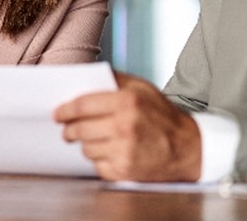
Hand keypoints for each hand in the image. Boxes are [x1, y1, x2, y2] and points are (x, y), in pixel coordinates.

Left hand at [53, 71, 201, 181]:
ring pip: (85, 148)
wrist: (188, 148)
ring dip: (86, 143)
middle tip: (68, 129)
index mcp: (127, 102)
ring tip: (96, 138)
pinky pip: (96, 165)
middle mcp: (124, 126)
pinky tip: (111, 151)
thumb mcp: (143, 88)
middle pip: (79, 128)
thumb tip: (86, 76)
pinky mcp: (124, 170)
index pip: (82, 105)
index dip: (65, 109)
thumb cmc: (164, 116)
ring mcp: (123, 150)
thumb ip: (115, 80)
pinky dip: (99, 159)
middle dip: (69, 129)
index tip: (58, 113)